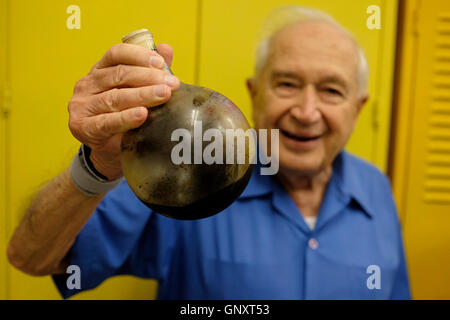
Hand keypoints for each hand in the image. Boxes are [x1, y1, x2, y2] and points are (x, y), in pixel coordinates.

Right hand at [68, 43, 179, 179]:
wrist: (111, 151)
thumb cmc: (126, 117)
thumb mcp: (139, 92)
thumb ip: (151, 71)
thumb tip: (166, 48)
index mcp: (100, 70)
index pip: (116, 54)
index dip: (139, 55)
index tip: (161, 63)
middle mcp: (87, 84)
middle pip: (119, 75)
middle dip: (149, 78)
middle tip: (172, 84)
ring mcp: (82, 105)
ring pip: (115, 97)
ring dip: (142, 96)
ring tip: (163, 95)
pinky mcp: (82, 126)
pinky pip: (106, 122)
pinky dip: (125, 118)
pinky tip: (142, 115)